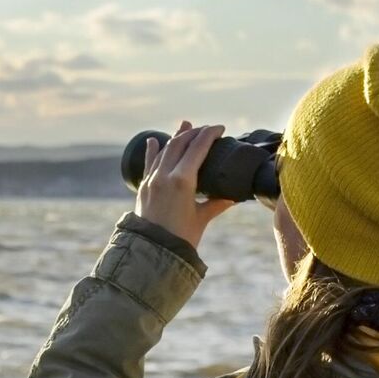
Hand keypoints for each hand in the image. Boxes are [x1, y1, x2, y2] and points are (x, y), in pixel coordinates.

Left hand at [135, 120, 236, 250]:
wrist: (152, 252)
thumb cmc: (181, 238)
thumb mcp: (202, 218)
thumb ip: (217, 203)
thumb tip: (235, 195)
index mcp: (182, 180)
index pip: (197, 148)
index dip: (209, 134)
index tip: (220, 128)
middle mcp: (165, 175)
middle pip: (180, 144)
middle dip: (194, 133)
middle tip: (207, 129)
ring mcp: (152, 180)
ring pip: (165, 150)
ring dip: (176, 136)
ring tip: (186, 125)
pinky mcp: (144, 187)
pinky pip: (149, 163)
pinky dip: (153, 150)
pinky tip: (153, 140)